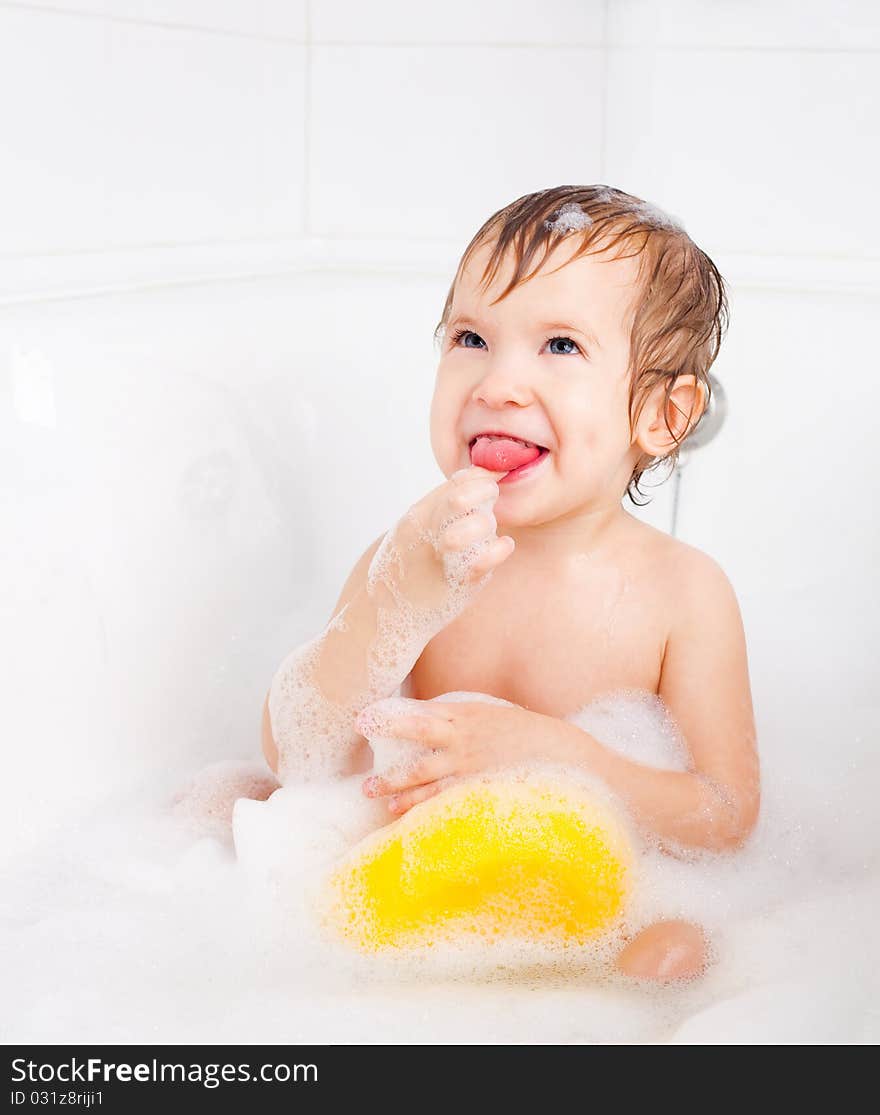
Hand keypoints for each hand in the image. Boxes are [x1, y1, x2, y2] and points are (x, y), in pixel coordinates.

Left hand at [358, 700, 545, 814]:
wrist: (567, 756)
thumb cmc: (529, 735)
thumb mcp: (493, 716)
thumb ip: (462, 718)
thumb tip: (429, 718)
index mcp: (468, 715)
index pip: (420, 715)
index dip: (390, 718)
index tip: (364, 719)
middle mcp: (465, 740)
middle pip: (416, 743)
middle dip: (387, 753)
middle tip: (363, 770)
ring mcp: (472, 768)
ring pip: (424, 778)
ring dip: (397, 789)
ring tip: (375, 795)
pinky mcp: (479, 792)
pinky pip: (443, 802)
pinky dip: (421, 808)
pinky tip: (403, 815)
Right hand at [368, 466, 515, 617]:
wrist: (384, 612)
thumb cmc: (406, 566)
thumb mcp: (412, 529)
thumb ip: (438, 505)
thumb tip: (471, 479)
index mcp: (417, 517)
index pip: (454, 482)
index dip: (477, 478)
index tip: (486, 483)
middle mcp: (428, 532)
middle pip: (463, 497)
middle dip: (485, 492)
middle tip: (491, 499)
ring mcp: (444, 557)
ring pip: (481, 524)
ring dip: (490, 523)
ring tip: (489, 531)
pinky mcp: (460, 583)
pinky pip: (487, 559)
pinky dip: (500, 549)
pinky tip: (504, 547)